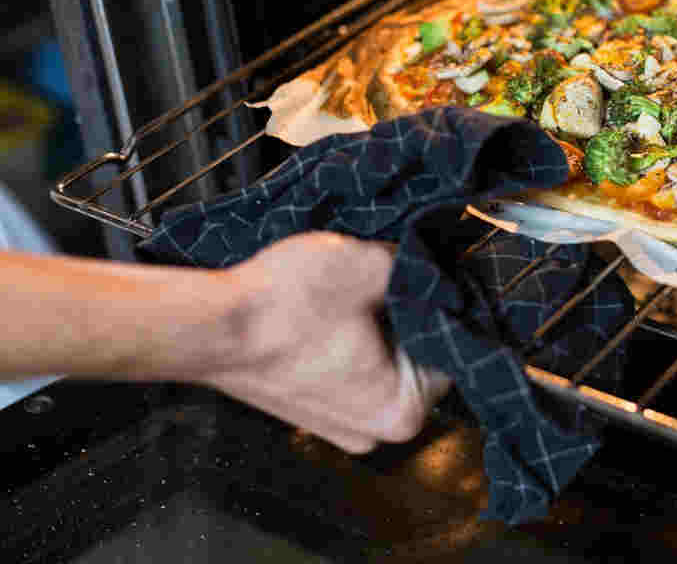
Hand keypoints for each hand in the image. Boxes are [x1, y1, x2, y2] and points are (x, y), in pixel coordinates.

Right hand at [203, 232, 450, 453]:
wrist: (206, 327)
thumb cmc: (282, 306)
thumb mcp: (368, 266)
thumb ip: (417, 268)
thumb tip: (432, 263)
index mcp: (404, 411)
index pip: (451, 345)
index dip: (436, 302)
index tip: (415, 275)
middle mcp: (376, 432)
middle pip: (418, 356)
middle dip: (404, 314)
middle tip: (378, 280)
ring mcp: (342, 426)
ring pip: (384, 359)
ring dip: (374, 323)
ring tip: (347, 294)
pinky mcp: (314, 410)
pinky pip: (352, 368)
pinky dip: (348, 338)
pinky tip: (327, 311)